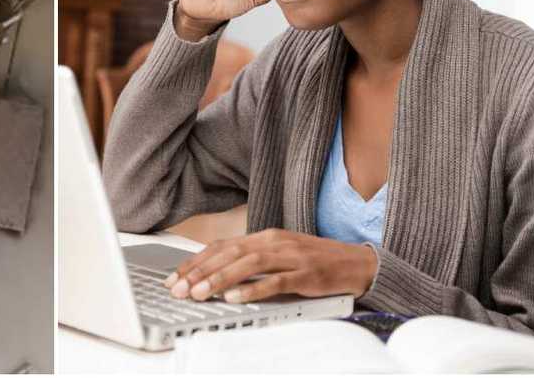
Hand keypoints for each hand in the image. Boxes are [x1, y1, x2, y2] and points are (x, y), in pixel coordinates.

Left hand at [163, 229, 378, 303]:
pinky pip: (276, 281)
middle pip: (230, 253)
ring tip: (200, 293)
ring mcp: (291, 256)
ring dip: (221, 279)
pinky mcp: (307, 274)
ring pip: (249, 264)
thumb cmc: (315, 262)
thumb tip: (215, 274)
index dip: (196, 261)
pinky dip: (254, 289)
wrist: (358, 263)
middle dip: (201, 272)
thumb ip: (251, 261)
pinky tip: (236, 297)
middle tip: (179, 289)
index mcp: (265, 236)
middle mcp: (275, 242)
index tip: (175, 277)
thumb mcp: (279, 255)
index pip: (222, 246)